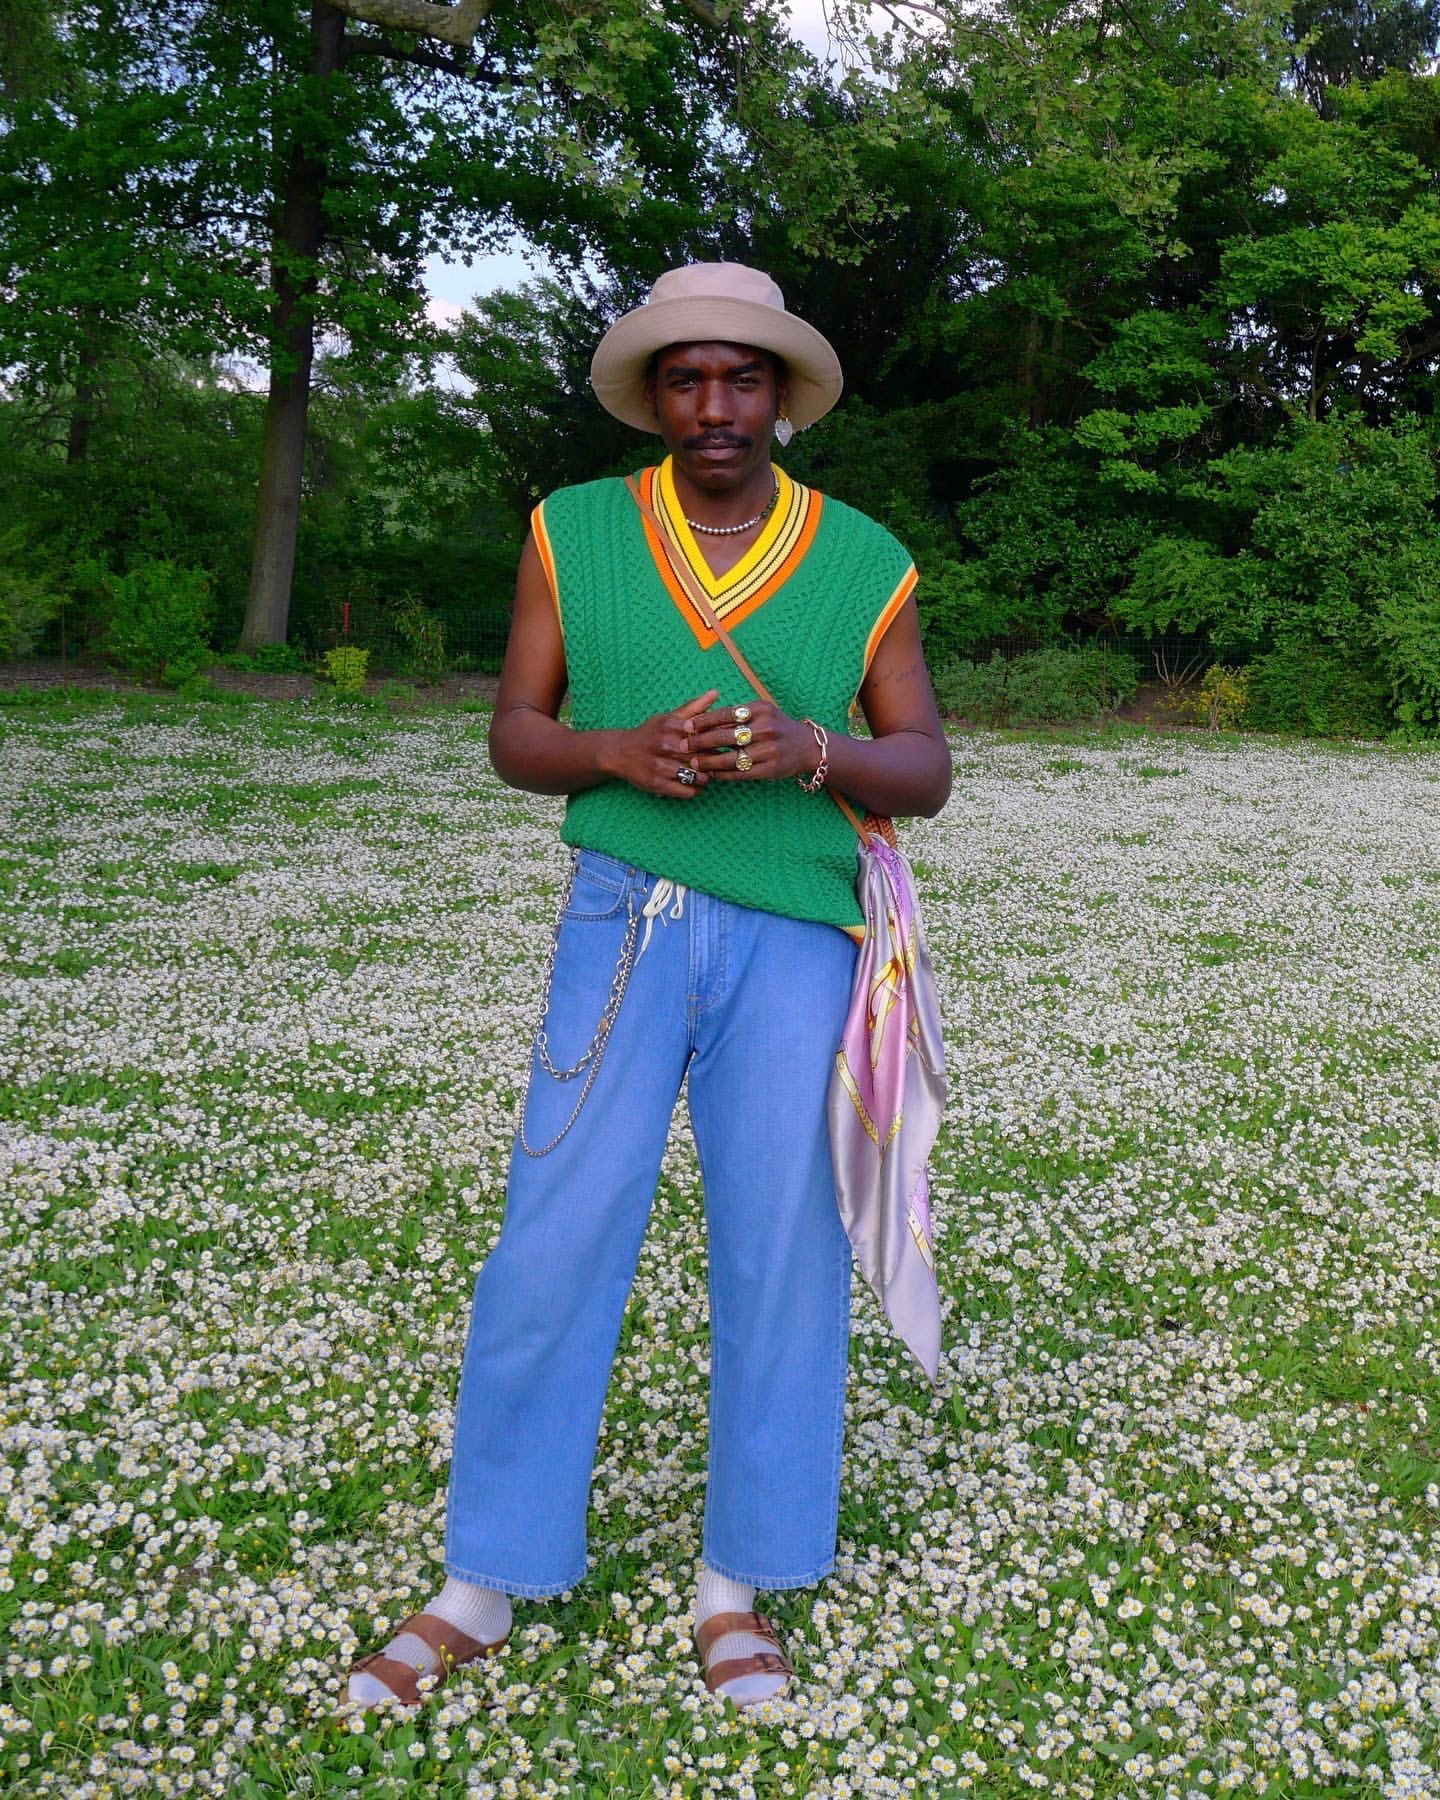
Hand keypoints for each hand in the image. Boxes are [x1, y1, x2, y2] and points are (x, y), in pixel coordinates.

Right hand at [604, 689, 722, 798]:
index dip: (719, 742)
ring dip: (707, 777)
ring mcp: (660, 766)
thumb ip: (694, 708)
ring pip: (698, 777)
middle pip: (704, 757)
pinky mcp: (657, 784)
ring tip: (706, 774)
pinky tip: (695, 784)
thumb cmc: (650, 733)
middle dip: (715, 762)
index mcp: (671, 726)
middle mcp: (665, 745)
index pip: (707, 736)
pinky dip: (696, 789)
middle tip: (719, 762)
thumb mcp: (669, 717)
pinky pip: (687, 792)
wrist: (620, 752)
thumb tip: (716, 693)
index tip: (723, 745)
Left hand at [685, 700, 820, 782]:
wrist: (808, 746)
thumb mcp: (762, 712)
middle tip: (683, 745)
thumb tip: (702, 720)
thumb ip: (737, 714)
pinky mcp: (770, 769)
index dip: (704, 721)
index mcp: (761, 710)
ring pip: (731, 758)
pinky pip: (741, 773)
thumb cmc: (777, 726)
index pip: (726, 714)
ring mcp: (769, 750)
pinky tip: (712, 773)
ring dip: (709, 761)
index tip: (687, 726)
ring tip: (694, 762)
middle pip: (726, 736)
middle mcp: (766, 729)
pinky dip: (723, 774)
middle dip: (700, 742)